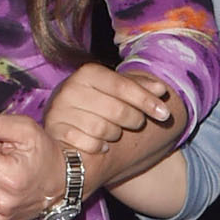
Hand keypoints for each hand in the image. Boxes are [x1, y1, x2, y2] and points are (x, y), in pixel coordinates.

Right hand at [45, 64, 178, 155]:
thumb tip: (161, 90)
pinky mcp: (55, 132)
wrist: (63, 118)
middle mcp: (70, 89)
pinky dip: (99, 146)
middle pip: (116, 110)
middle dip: (134, 120)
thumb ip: (139, 88)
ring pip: (102, 129)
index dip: (146, 100)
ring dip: (115, 134)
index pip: (122, 86)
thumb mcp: (116, 90)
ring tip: (115, 132)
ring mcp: (60, 111)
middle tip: (137, 123)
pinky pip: (88, 144)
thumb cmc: (97, 101)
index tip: (165, 114)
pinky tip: (103, 144)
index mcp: (87, 73)